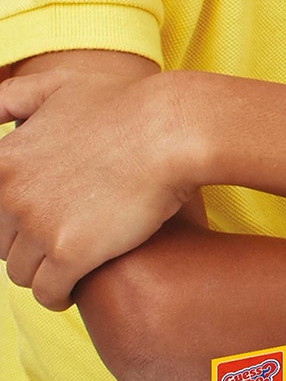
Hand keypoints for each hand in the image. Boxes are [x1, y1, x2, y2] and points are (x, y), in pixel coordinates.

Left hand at [0, 64, 200, 308]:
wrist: (174, 129)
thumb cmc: (124, 103)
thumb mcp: (57, 85)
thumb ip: (11, 98)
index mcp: (2, 161)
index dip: (15, 218)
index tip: (41, 218)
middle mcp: (10, 196)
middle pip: (1, 245)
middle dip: (26, 247)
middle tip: (59, 241)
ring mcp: (38, 226)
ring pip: (21, 273)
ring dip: (43, 273)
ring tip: (68, 266)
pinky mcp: (71, 253)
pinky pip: (48, 293)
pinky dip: (58, 295)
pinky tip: (74, 289)